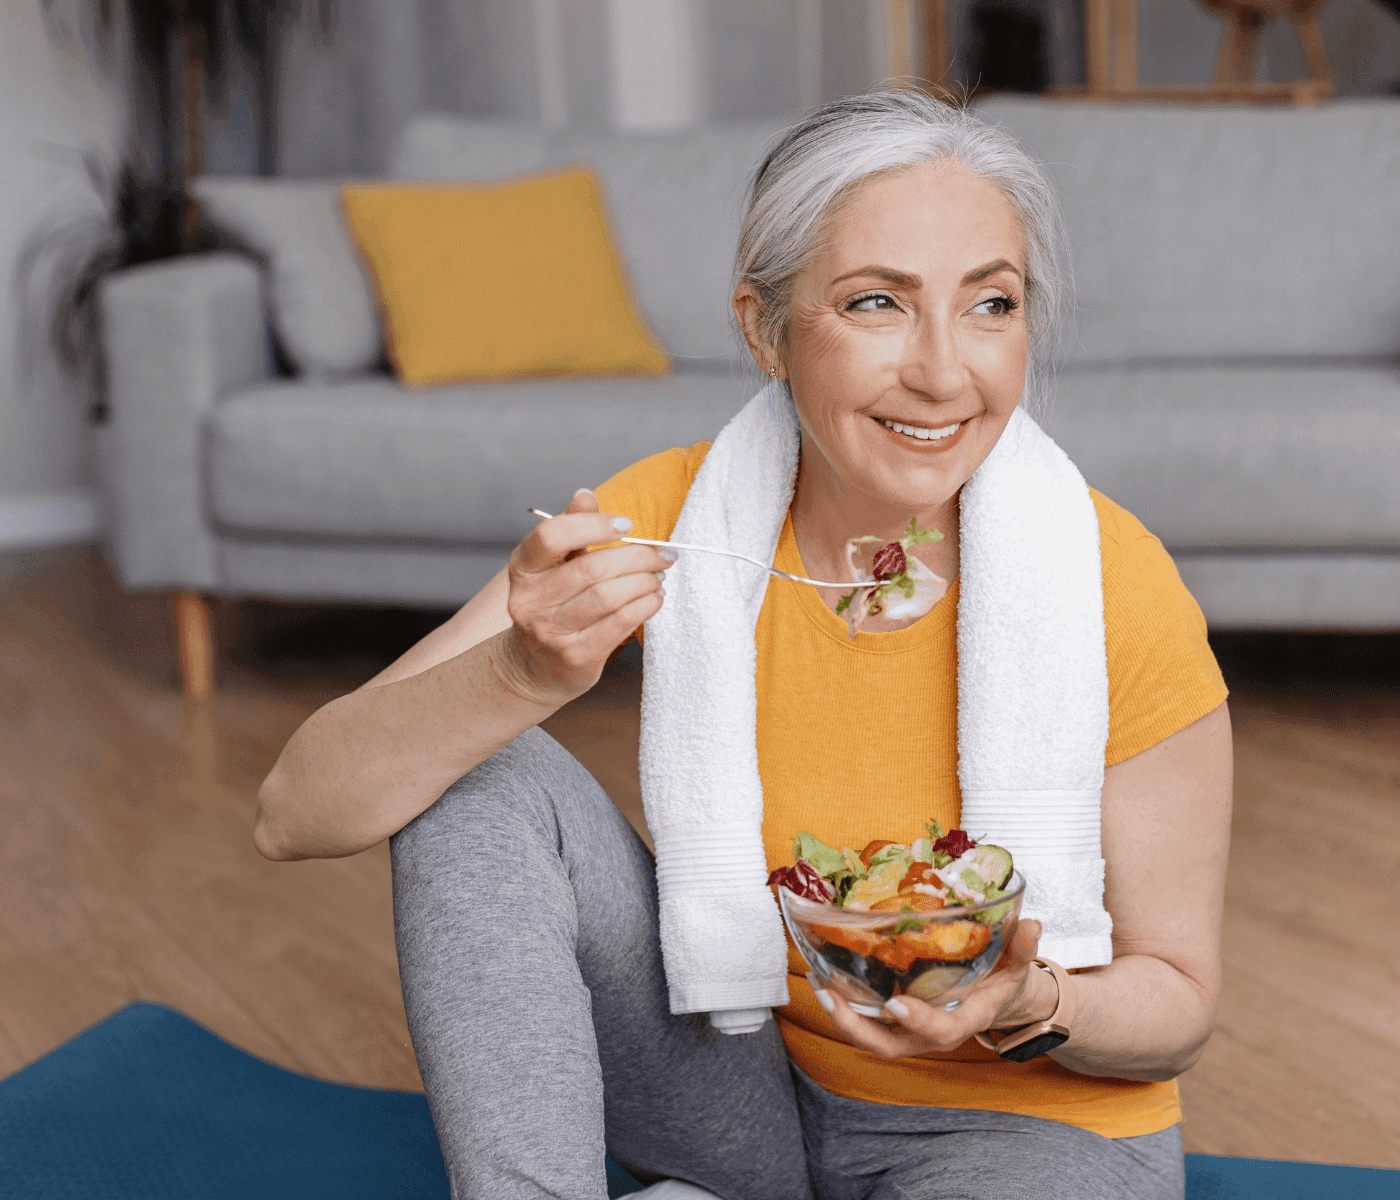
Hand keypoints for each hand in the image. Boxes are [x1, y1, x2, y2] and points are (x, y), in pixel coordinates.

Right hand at [496, 488, 672, 706]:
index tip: (626, 524)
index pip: (551, 537)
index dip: (593, 525)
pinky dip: (645, 606)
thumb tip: (585, 495)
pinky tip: (653, 598)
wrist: (536, 666)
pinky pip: (620, 623)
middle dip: (637, 556)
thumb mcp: (554, 564)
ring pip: (609, 596)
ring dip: (644, 582)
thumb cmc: (553, 604)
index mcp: (523, 568)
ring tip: (658, 577)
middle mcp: (530, 600)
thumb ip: (571, 528)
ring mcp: (551, 632)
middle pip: (591, 568)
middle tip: (661, 554)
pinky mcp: (576, 656)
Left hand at [810, 918, 1053, 1058]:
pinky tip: (824, 978)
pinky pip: (866, 1022)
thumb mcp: (1018, 964)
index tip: (896, 1003)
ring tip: (819, 986)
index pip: (940, 1031)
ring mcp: (910, 1030)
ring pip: (871, 1037)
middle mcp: (931, 1032)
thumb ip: (1022, 947)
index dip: (918, 1021)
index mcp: (963, 1020)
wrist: (996, 999)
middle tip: (831, 996)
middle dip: (858, 1027)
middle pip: (890, 1046)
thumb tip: (1030, 923)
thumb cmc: (1003, 980)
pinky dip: (844, 1006)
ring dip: (842, 1017)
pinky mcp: (896, 1021)